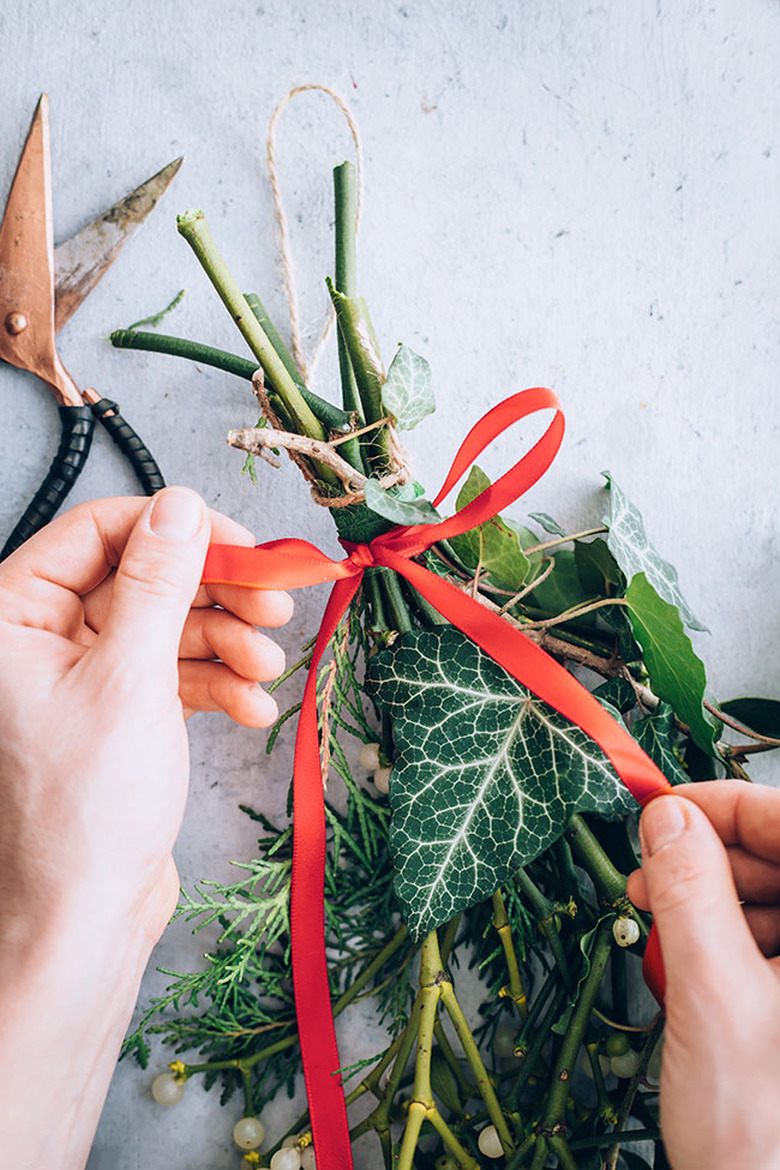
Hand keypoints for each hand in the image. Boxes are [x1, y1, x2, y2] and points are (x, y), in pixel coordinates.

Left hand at [0, 488, 292, 1168]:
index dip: (181, 532)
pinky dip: (217, 681)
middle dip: (215, 593)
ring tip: (267, 669)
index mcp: (13, 614)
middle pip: (144, 576)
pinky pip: (175, 670)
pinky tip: (249, 706)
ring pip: (168, 623)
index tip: (245, 548)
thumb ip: (157, 583)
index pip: (102, 530)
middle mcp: (42, 636)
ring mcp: (82, 673)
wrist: (84, 918)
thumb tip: (183, 507)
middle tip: (275, 607)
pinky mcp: (118, 708)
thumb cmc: (85, 812)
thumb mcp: (130, 679)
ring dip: (227, 641)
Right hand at [628, 782, 779, 1169]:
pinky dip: (731, 938)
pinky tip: (693, 958)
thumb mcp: (716, 1000)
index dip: (727, 805)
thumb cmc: (770, 1146)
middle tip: (653, 869)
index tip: (667, 810)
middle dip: (713, 856)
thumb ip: (691, 894)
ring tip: (662, 916)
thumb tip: (668, 820)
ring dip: (716, 897)